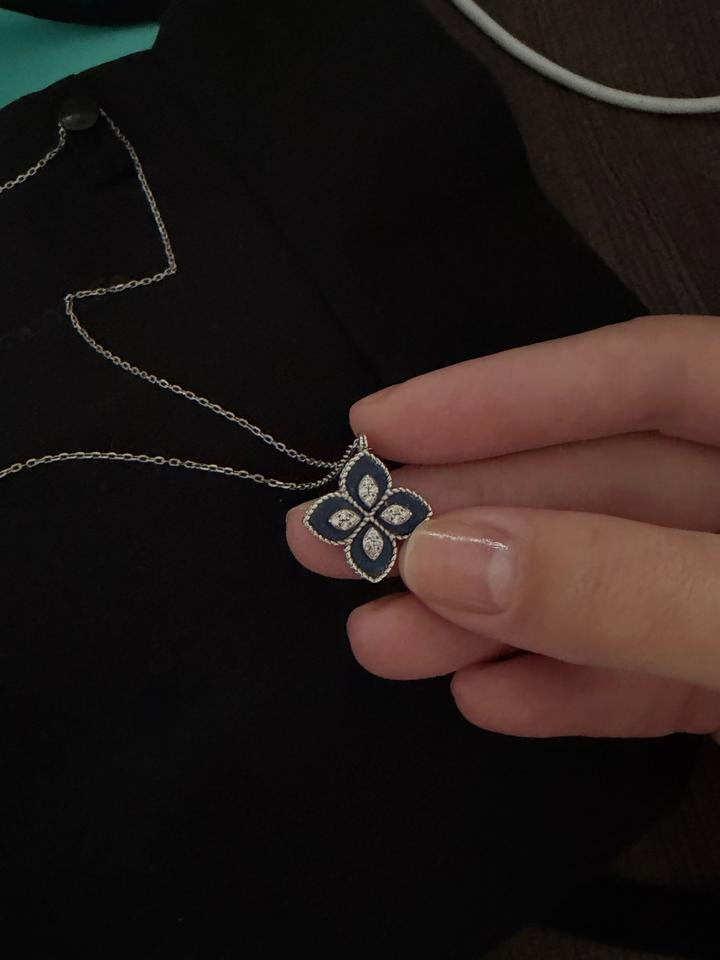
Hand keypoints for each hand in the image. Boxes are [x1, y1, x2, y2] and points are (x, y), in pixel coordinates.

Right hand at [287, 315, 719, 738]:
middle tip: (334, 538)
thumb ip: (624, 584)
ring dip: (492, 619)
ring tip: (382, 640)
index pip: (645, 373)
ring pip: (604, 586)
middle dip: (464, 515)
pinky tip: (486, 697)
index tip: (382, 425)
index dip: (509, 392)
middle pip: (597, 486)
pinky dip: (567, 689)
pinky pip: (644, 674)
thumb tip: (450, 557)